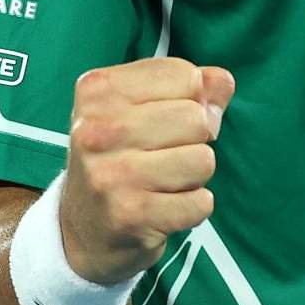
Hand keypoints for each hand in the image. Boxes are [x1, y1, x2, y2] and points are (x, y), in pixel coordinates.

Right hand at [60, 57, 235, 283]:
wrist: (81, 229)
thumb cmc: (119, 156)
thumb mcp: (140, 108)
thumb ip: (189, 88)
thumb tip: (223, 83)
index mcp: (98, 90)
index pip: (184, 75)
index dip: (192, 99)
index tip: (167, 121)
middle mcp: (97, 130)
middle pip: (196, 118)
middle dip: (196, 139)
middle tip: (165, 156)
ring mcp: (110, 175)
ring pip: (203, 160)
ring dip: (194, 175)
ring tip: (163, 181)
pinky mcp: (130, 215)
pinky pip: (201, 203)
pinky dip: (193, 207)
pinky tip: (163, 207)